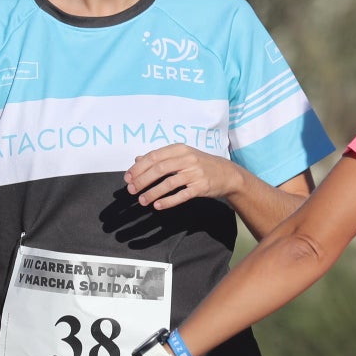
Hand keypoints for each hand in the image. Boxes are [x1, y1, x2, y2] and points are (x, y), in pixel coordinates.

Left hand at [125, 145, 241, 210]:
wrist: (227, 173)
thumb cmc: (200, 164)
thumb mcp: (182, 155)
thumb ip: (160, 157)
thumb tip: (137, 160)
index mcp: (179, 149)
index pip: (154, 156)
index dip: (139, 168)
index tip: (128, 178)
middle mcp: (187, 159)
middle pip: (159, 169)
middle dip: (142, 180)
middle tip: (131, 190)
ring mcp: (195, 173)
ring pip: (169, 183)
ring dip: (153, 192)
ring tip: (142, 200)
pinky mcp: (201, 187)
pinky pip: (182, 195)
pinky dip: (168, 201)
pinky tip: (158, 206)